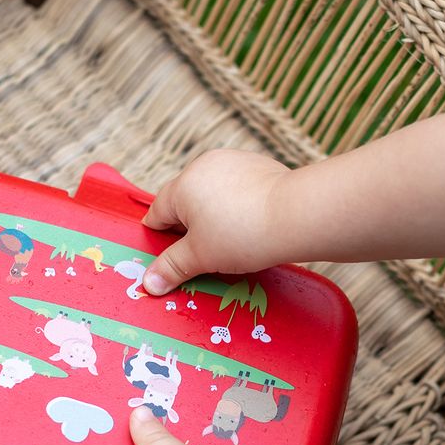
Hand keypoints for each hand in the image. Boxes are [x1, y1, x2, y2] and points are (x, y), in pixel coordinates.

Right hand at [141, 149, 290, 294]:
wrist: (296, 215)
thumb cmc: (243, 235)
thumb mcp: (201, 257)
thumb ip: (172, 267)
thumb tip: (148, 283)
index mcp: (183, 186)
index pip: (158, 213)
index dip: (159, 237)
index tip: (168, 254)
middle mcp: (204, 166)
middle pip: (184, 200)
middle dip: (189, 226)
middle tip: (202, 253)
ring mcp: (232, 161)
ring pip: (211, 192)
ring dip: (213, 213)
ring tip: (230, 239)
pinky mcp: (258, 164)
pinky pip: (236, 186)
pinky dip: (237, 203)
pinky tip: (250, 223)